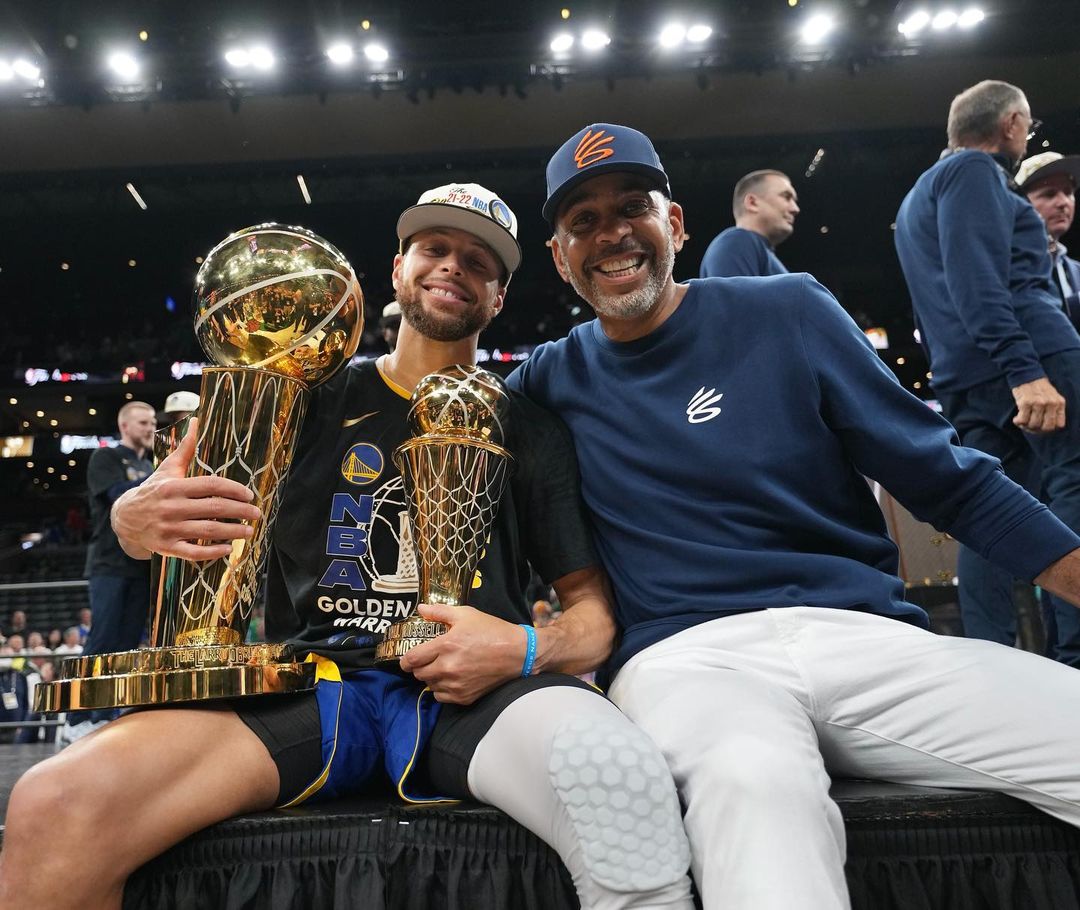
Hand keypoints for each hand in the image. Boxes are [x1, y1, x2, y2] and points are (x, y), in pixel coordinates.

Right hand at [111, 417, 260, 560]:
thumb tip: (196, 421)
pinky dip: (212, 553)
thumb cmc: (154, 490)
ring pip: (207, 531)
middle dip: (240, 511)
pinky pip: (193, 553)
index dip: (233, 489)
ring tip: (250, 530)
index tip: (249, 494)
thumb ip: (186, 449)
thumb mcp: (168, 469)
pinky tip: (228, 549)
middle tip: (257, 513)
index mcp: (174, 487)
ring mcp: (168, 529)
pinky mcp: (166, 548)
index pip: (210, 485)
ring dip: (233, 532)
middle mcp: (171, 508)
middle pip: (214, 508)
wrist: (124, 518)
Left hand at [397, 604, 526, 704]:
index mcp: (446, 645)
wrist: (517, 653)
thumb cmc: (492, 631)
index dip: (405, 660)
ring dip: (432, 678)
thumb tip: (421, 609)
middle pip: (418, 674)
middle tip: (429, 659)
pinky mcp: (464, 697)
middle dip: (420, 667)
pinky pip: (441, 697)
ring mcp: (456, 685)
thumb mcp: (466, 614)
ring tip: (443, 667)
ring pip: (429, 686)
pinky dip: (442, 689)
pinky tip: (452, 679)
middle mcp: (448, 668)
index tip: (408, 658)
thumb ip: (439, 612)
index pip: (411, 659)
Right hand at [1012, 377, 1065, 432]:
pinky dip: (1018, 422)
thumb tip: (1045, 428)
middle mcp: (1050, 403)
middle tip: (1030, 426)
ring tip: (1022, 421)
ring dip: (1026, 426)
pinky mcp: (1025, 402)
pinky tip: (1016, 418)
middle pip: (1046, 427)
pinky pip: (1022, 420)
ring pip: (1033, 425)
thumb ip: (1054, 411)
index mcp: (1059, 403)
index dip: (1049, 428)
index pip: (1058, 425)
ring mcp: (1038, 403)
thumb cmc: (1038, 389)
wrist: (1026, 375)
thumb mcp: (1053, 398)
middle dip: (1037, 430)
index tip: (1041, 426)